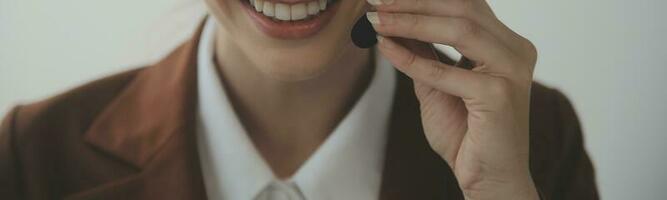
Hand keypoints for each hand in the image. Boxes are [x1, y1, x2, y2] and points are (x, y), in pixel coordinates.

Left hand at [367, 0, 538, 198]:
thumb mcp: (436, 83)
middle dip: (414, 4)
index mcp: (507, 45)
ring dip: (410, 22)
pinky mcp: (499, 96)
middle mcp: (516, 52)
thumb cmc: (466, 135)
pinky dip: (411, 59)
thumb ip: (423, 51)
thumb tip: (394, 19)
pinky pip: (446, 71)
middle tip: (376, 3)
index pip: (466, 5)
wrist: (487, 179)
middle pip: (463, 9)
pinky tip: (385, 48)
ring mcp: (512, 72)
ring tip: (376, 20)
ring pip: (459, 30)